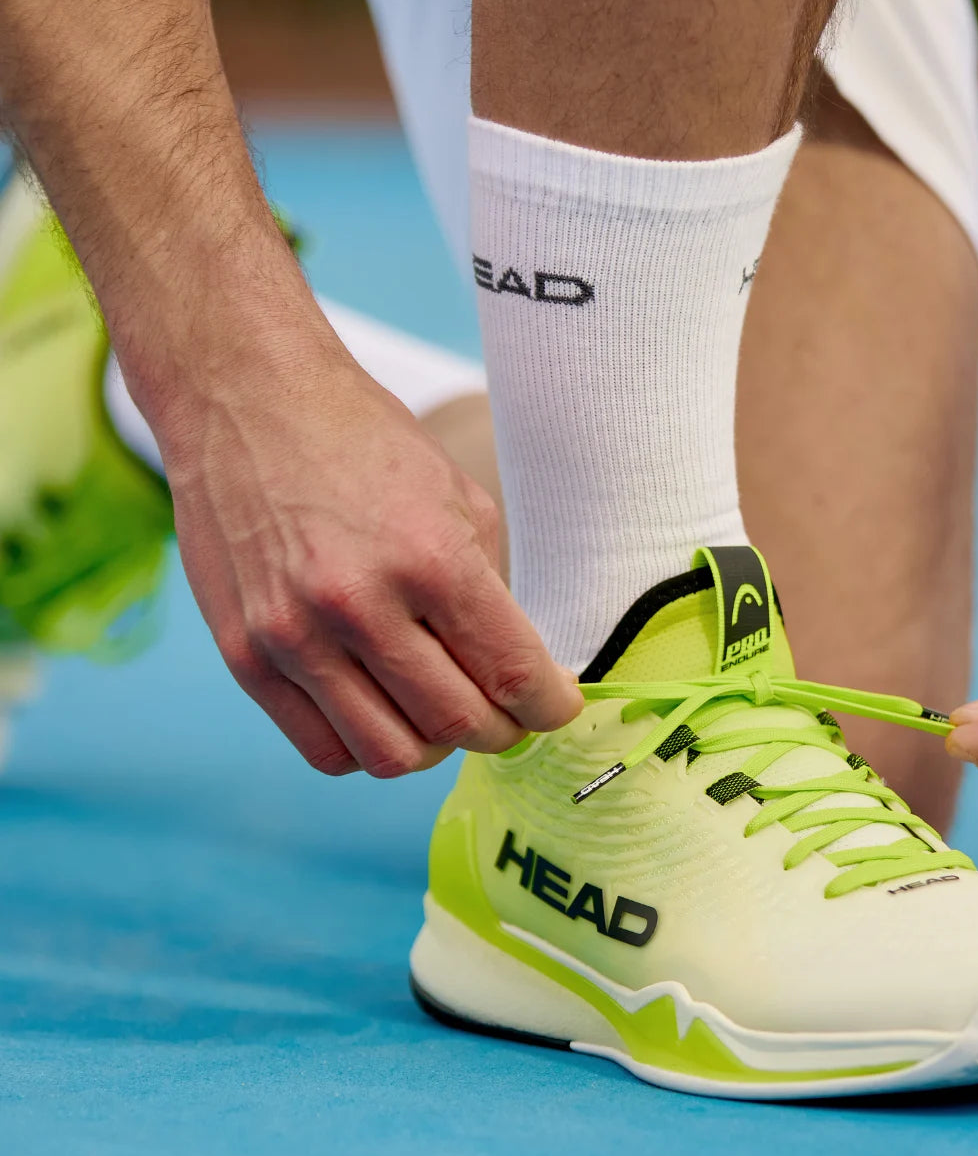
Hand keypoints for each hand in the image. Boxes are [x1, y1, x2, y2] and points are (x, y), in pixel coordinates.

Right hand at [154, 316, 581, 777]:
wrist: (244, 399)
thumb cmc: (359, 441)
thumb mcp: (456, 498)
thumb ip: (490, 592)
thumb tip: (517, 672)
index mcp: (430, 557)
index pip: (513, 674)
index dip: (549, 708)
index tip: (555, 707)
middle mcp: (359, 604)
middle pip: (458, 726)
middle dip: (500, 730)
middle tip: (504, 713)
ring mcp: (295, 637)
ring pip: (392, 756)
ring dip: (433, 748)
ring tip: (438, 713)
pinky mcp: (246, 658)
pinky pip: (325, 750)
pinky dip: (366, 747)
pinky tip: (380, 711)